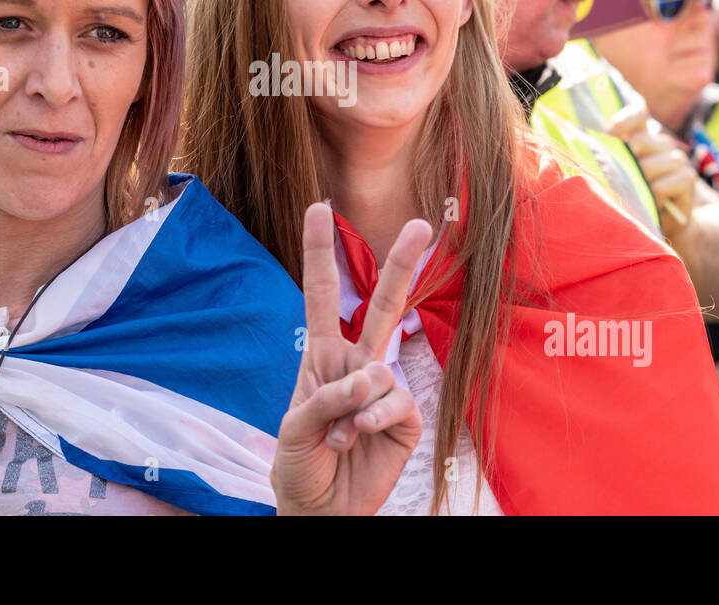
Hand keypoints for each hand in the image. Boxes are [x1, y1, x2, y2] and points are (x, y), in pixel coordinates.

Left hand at [272, 203, 429, 515]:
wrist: (321, 509)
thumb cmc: (300, 464)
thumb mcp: (294, 427)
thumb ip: (328, 395)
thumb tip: (372, 377)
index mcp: (322, 355)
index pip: (321, 295)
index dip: (320, 251)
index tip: (318, 207)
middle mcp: (356, 364)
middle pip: (382, 305)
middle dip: (402, 264)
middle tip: (424, 224)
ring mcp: (383, 390)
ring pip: (382, 371)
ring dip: (354, 407)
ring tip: (338, 436)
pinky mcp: (406, 418)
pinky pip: (394, 403)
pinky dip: (372, 421)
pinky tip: (358, 438)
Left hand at [606, 105, 695, 237]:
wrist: (664, 222)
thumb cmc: (635, 197)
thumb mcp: (619, 176)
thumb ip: (610, 160)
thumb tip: (590, 152)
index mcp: (643, 138)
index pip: (638, 113)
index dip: (624, 119)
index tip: (609, 133)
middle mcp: (662, 144)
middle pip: (639, 142)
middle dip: (624, 163)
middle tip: (618, 182)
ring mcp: (677, 159)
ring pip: (648, 166)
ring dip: (637, 185)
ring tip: (637, 197)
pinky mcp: (688, 178)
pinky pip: (660, 186)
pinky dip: (651, 198)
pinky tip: (651, 204)